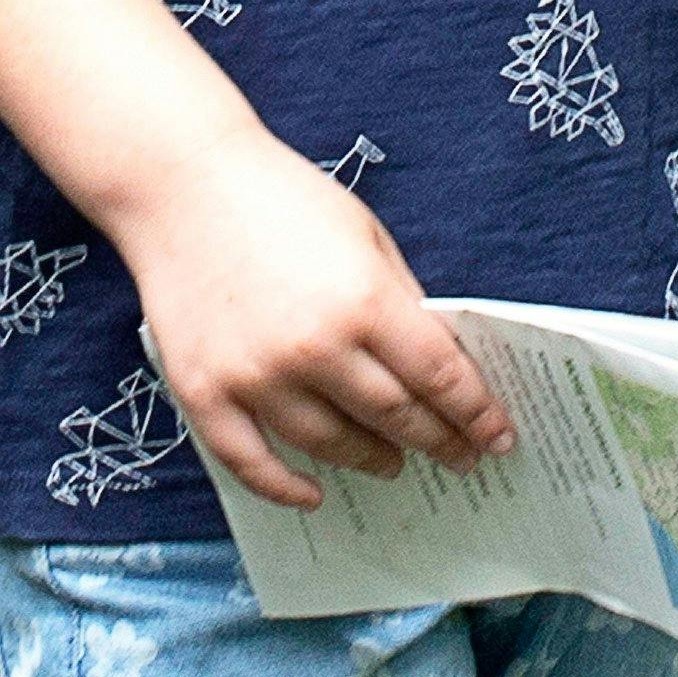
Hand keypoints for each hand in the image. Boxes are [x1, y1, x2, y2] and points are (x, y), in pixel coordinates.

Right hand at [119, 133, 514, 511]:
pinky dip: (286, 487)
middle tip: (460, 456)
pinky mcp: (205, 392)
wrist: (179, 182)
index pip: (441, 378)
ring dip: (373, 459)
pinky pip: (251, 463)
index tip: (498, 437)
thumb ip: (402, 302)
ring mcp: (255, 377)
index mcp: (364, 301)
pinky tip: (313, 494)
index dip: (477, 414)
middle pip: (395, 418)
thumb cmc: (281, 198)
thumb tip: (437, 364)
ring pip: (332, 444)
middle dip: (438, 441)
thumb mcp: (366, 236)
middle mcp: (313, 348)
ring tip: (393, 461)